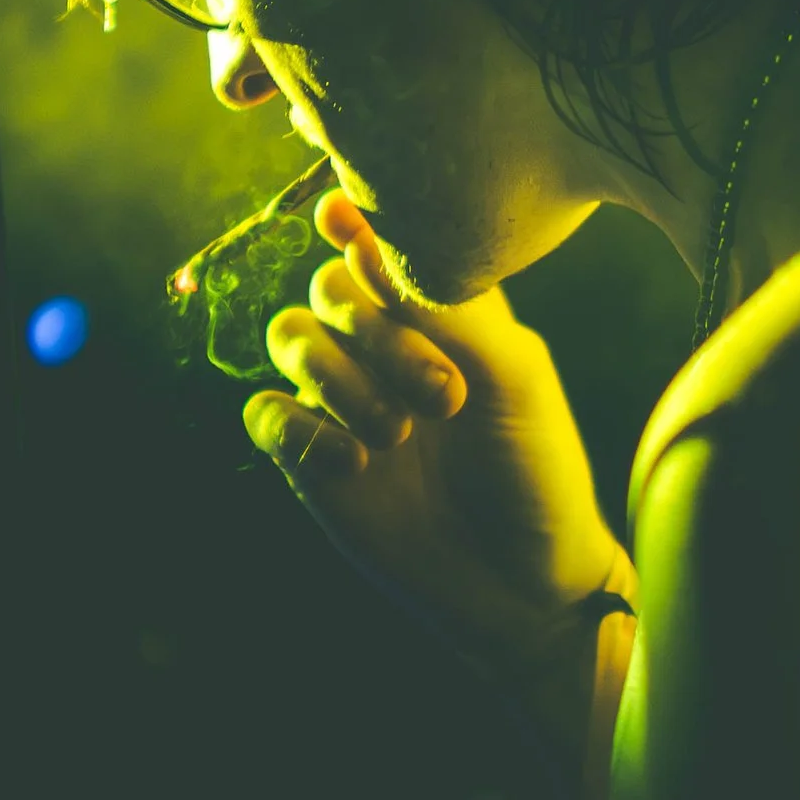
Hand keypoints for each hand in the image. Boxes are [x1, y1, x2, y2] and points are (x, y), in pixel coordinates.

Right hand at [245, 193, 630, 690]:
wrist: (523, 584)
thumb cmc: (535, 471)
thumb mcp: (514, 376)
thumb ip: (448, 307)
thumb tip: (363, 241)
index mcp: (440, 310)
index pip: (380, 243)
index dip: (354, 224)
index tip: (339, 216)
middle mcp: (385, 344)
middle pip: (328, 285)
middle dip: (373, 329)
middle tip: (440, 396)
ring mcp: (343, 399)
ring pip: (289, 336)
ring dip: (339, 378)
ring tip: (399, 437)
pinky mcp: (309, 459)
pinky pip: (264, 413)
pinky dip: (299, 430)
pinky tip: (353, 465)